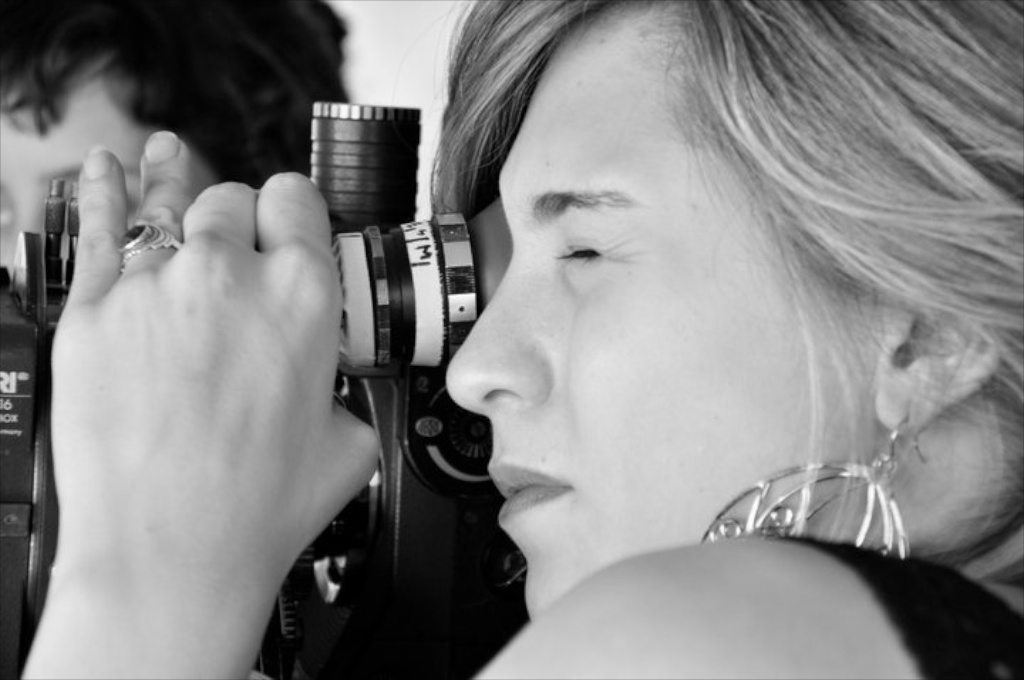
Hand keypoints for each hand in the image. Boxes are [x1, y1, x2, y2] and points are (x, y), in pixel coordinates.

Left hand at [25, 132, 378, 677]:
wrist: (170, 553)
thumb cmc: (256, 508)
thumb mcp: (348, 446)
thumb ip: (348, 395)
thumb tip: (337, 390)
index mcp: (303, 297)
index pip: (298, 203)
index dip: (294, 213)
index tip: (289, 228)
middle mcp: (228, 276)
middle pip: (233, 202)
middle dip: (239, 223)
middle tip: (238, 257)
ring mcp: (154, 287)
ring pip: (167, 204)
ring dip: (174, 181)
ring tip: (171, 158)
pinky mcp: (92, 311)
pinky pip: (96, 226)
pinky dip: (101, 190)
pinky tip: (106, 169)